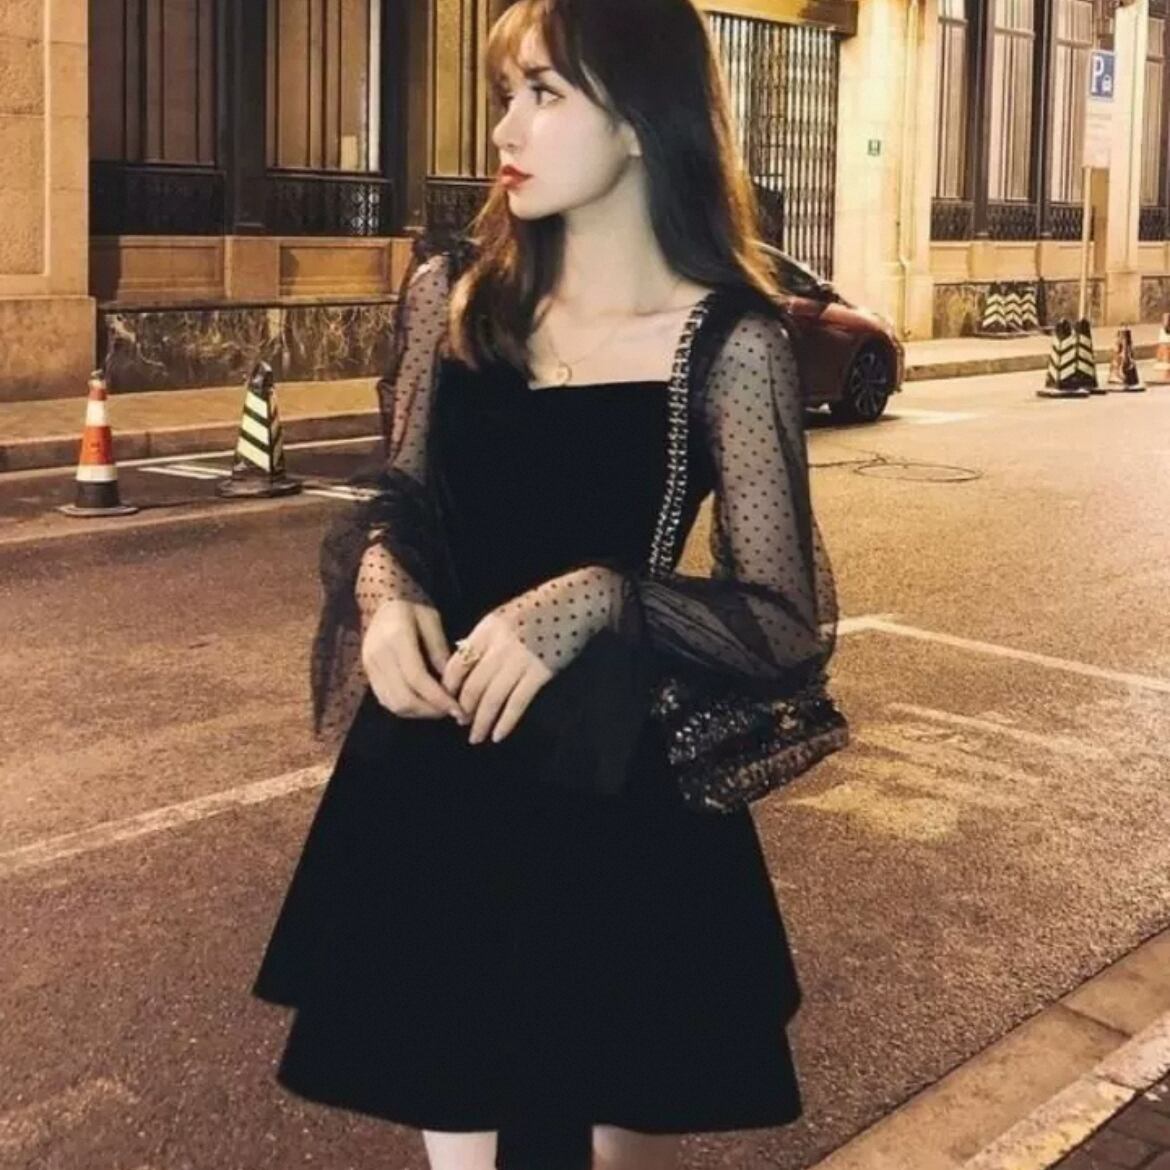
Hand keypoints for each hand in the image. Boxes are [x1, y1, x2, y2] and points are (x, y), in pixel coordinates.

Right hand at [362, 598, 469, 722]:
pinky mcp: (368, 673)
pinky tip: (423, 704)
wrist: (381, 601)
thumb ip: (440, 650)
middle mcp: (379, 656)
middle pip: (404, 698)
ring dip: (419, 713)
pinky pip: (385, 700)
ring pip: (393, 704)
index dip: (438, 699)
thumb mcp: (432, 620)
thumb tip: (451, 683)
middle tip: (452, 712)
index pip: (417, 679)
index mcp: (396, 638)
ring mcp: (370, 667)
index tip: (458, 708)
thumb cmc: (411, 606)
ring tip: (439, 709)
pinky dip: (406, 708)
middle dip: (430, 711)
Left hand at [440, 611, 552, 743]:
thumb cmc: (540, 607)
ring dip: (481, 722)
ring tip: (476, 737)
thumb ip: (485, 639)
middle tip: (462, 723)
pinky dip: (506, 722)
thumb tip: (464, 661)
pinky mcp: (540, 672)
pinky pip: (517, 703)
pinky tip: (498, 735)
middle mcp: (499, 645)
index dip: (449, 688)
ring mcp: (520, 660)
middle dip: (464, 709)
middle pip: (472, 685)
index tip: (448, 701)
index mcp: (487, 629)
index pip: (457, 664)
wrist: (576, 602)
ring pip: (492, 698)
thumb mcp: (504, 616)